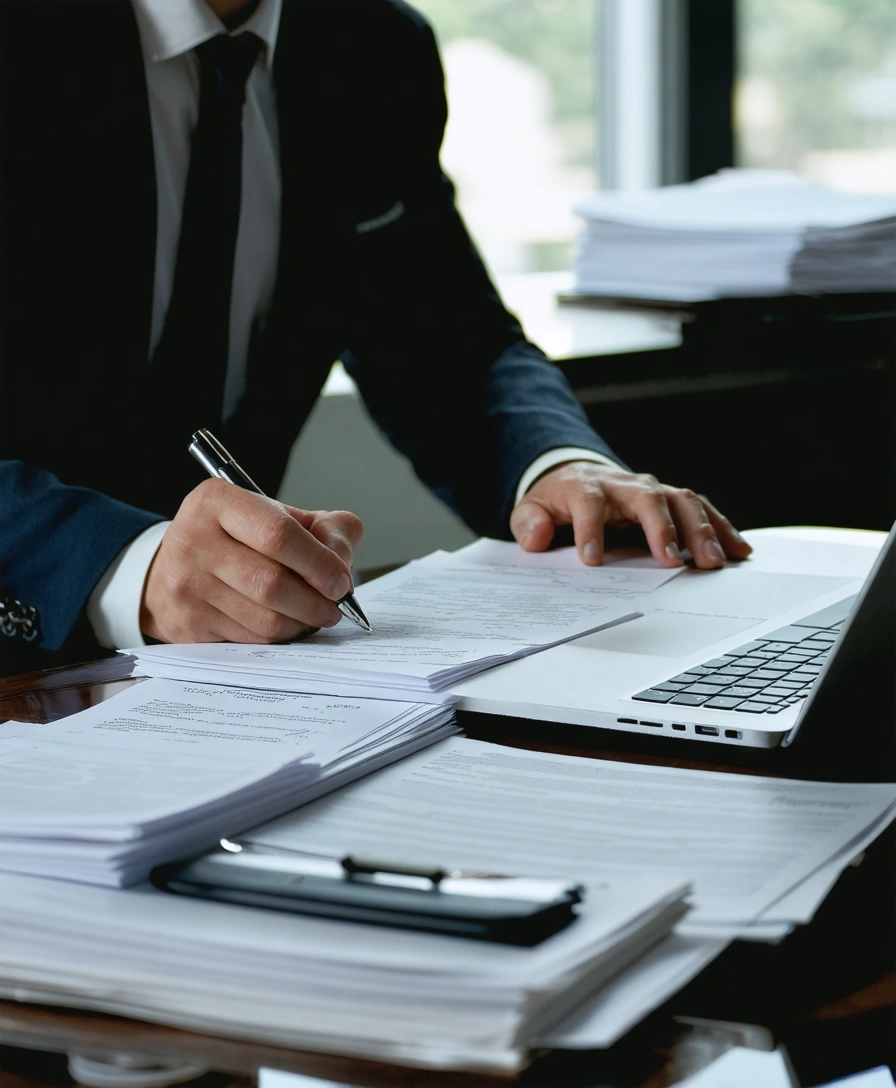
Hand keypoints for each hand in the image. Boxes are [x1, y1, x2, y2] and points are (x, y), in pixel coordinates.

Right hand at [140, 479, 363, 643]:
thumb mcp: (277, 515)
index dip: (319, 563)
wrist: (170, 568)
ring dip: (302, 623)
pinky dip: (280, 636)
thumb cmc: (235, 539)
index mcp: (218, 501)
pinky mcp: (187, 623)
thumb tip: (342, 562)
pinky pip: (251, 639)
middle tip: (335, 606)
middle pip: (272, 583)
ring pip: (264, 619)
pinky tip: (287, 624)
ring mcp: (186, 585)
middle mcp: (194, 540)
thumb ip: (324, 527)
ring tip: (315, 615)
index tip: (340, 580)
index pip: (279, 534)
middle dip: (316, 602)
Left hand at [510, 461, 751, 569]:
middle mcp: (624, 484)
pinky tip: (739, 549)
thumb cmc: (557, 502)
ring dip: (701, 530)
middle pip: (647, 498)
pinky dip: (722, 528)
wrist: (578, 478)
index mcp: (586, 487)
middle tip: (671, 561)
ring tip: (714, 562)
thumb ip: (529, 523)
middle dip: (661, 528)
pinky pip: (700, 509)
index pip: (589, 503)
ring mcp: (651, 490)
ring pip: (681, 501)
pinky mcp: (670, 500)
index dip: (590, 529)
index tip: (592, 560)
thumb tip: (537, 537)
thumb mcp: (532, 510)